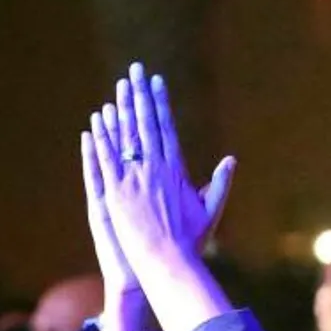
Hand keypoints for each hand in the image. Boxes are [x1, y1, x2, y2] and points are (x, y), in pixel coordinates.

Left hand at [85, 62, 234, 279]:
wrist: (168, 260)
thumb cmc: (191, 239)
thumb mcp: (211, 210)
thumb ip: (220, 183)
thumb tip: (231, 160)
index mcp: (176, 170)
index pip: (167, 128)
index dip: (161, 103)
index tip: (158, 83)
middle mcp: (154, 168)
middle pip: (145, 124)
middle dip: (140, 95)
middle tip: (136, 71)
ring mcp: (133, 178)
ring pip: (125, 135)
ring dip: (121, 108)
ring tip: (119, 85)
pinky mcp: (115, 190)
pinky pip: (107, 158)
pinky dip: (103, 136)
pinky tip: (99, 118)